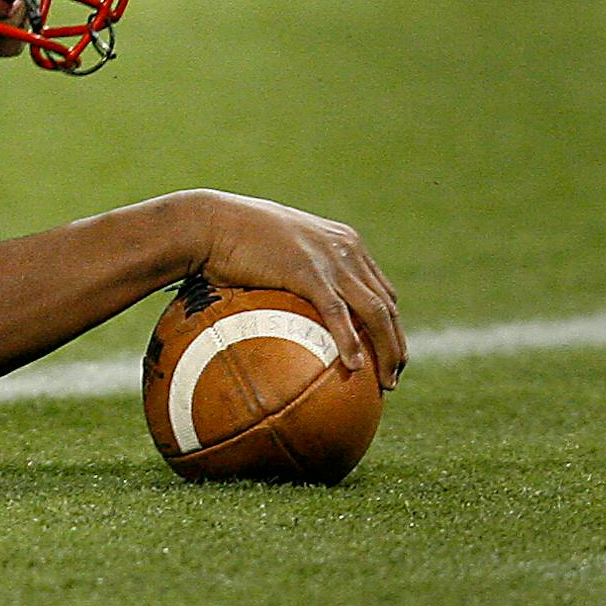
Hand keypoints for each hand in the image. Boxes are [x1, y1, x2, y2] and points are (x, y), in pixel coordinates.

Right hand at [185, 190, 404, 388]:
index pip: (381, 288)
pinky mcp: (309, 272)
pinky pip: (339, 315)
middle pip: (388, 304)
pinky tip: (355, 367)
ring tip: (386, 383)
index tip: (386, 351)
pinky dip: (351, 342)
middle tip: (393, 375)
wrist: (209, 222)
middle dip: (396, 344)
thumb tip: (282, 307)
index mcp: (343, 242)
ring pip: (376, 312)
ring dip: (387, 351)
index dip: (390, 324)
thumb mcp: (271, 250)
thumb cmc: (228, 237)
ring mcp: (330, 260)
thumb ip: (288, 272)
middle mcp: (346, 249)